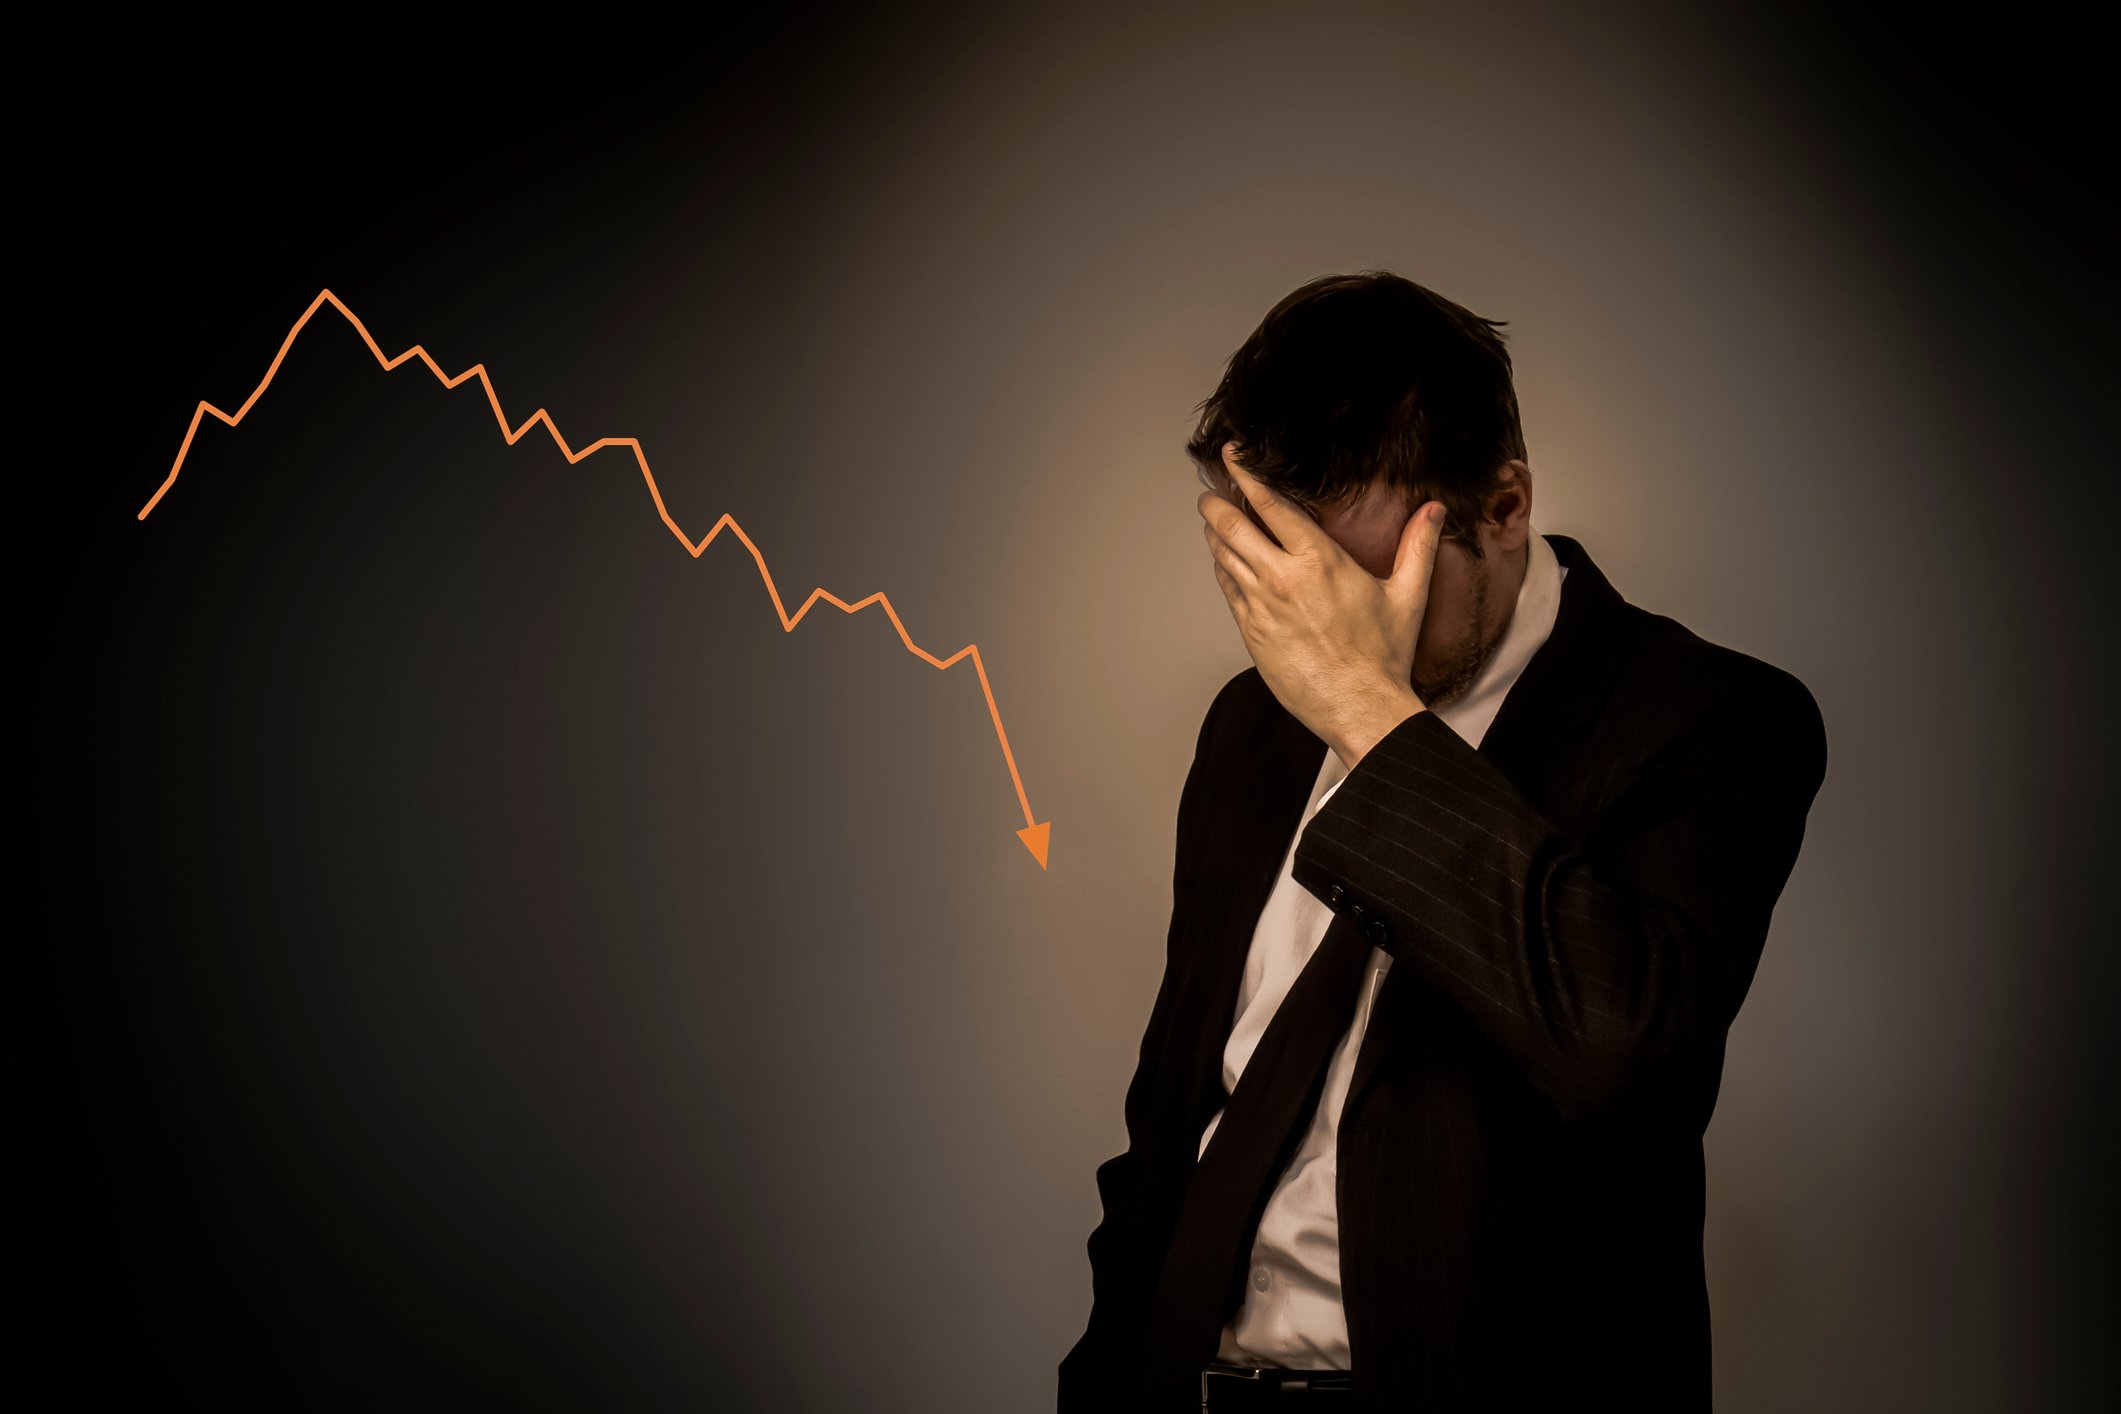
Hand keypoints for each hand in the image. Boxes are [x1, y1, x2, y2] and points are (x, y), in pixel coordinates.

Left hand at [1198, 443, 1440, 768]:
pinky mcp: (1251, 632)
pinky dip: (1223, 569)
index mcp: (1318, 560)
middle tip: (1212, 490)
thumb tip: (1433, 510)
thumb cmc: (1383, 656)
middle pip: (1231, 526)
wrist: (1360, 707)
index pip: (1270, 504)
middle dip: (1216, 502)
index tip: (1231, 456)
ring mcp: (1260, 607)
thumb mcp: (1408, 595)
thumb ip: (1418, 546)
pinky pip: (1228, 589)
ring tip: (1215, 520)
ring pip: (1223, 556)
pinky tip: (1227, 562)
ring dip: (1216, 534)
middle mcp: (1281, 578)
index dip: (1245, 475)